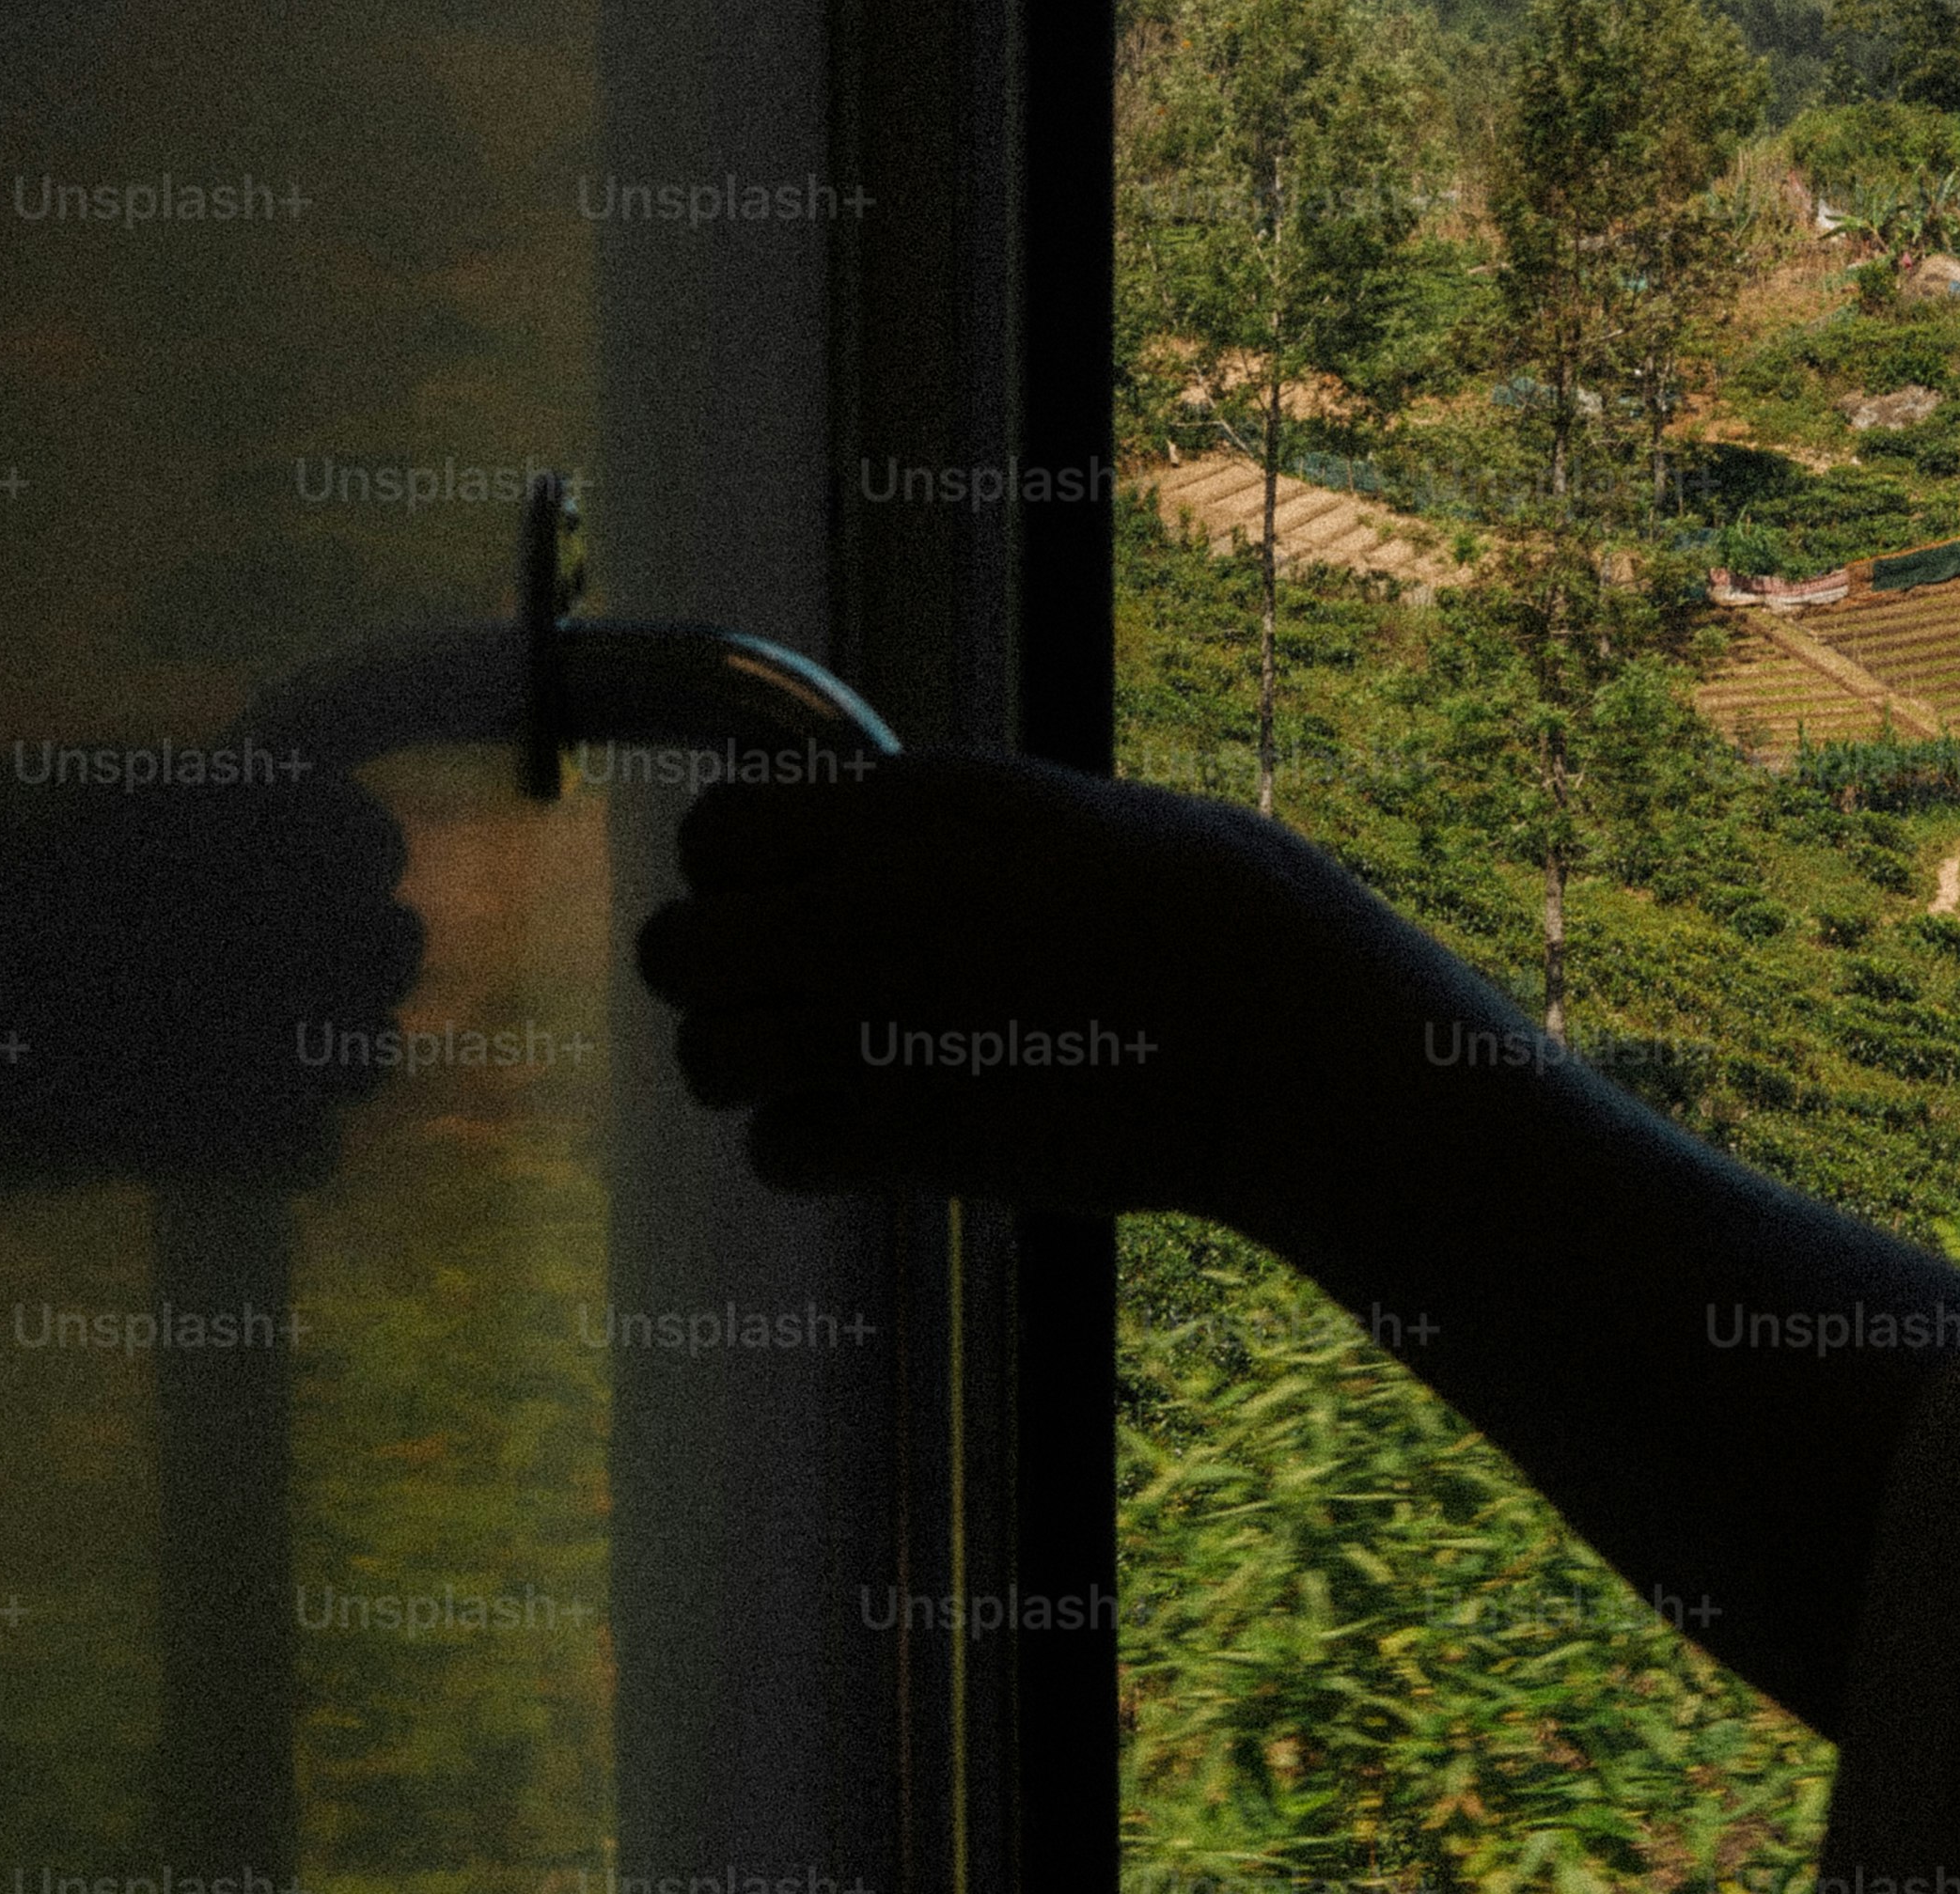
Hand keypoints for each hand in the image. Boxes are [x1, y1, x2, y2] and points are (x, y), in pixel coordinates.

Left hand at [637, 751, 1468, 1225]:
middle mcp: (869, 903)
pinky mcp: (910, 1133)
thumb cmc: (1214, 910)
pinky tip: (872, 1135)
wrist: (1282, 1030)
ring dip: (752, 1074)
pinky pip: (777, 1152)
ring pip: (707, 1058)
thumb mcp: (1064, 816)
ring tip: (822, 1073)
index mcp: (910, 805)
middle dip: (714, 980)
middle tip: (783, 997)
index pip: (714, 828)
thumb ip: (949, 832)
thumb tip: (883, 842)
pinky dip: (811, 1153)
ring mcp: (879, 1021)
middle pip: (677, 947)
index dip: (731, 874)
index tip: (779, 901)